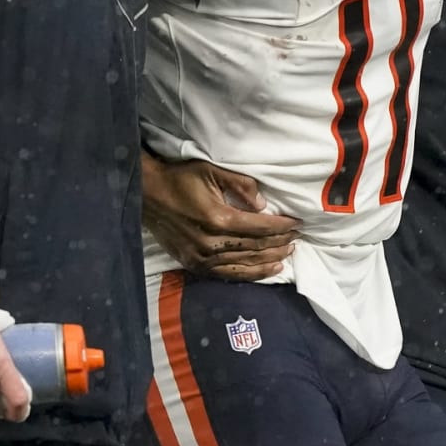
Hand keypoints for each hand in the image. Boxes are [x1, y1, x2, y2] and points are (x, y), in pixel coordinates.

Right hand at [142, 154, 299, 280]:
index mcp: (219, 218)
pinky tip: (266, 271)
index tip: (297, 223)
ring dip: (269, 260)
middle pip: (256, 247)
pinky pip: (228, 274)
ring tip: (287, 254)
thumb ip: (241, 185)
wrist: (148, 195)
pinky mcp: (195, 265)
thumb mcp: (212, 171)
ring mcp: (202, 257)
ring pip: (245, 263)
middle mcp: (212, 243)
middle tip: (297, 238)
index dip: (281, 226)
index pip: (260, 227)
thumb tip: (263, 205)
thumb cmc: (181, 179)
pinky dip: (250, 274)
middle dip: (279, 243)